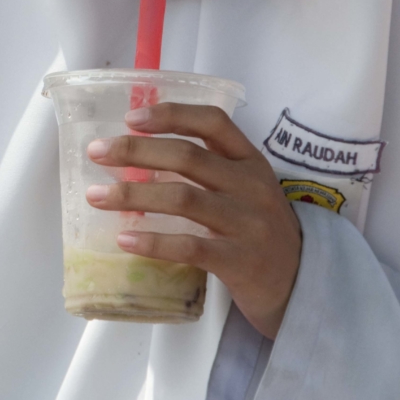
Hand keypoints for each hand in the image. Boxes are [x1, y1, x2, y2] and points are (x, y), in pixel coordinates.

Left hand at [86, 103, 300, 338]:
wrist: (302, 284)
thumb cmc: (259, 231)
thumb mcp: (246, 189)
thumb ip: (210, 170)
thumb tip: (139, 155)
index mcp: (251, 161)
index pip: (213, 122)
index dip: (171, 114)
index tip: (132, 117)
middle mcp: (251, 186)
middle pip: (187, 156)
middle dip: (136, 150)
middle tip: (97, 153)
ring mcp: (247, 223)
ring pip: (182, 197)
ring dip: (133, 195)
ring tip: (96, 196)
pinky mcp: (240, 261)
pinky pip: (190, 246)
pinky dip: (154, 242)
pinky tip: (125, 241)